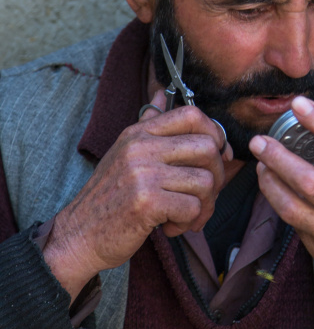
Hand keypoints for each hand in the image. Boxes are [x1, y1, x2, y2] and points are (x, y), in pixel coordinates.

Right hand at [44, 89, 231, 300]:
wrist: (79, 234)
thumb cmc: (108, 197)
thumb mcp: (123, 152)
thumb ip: (147, 124)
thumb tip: (160, 93)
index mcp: (138, 133)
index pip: (192, 115)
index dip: (216, 134)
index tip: (219, 155)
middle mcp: (140, 148)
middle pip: (207, 148)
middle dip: (218, 175)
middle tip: (205, 195)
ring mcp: (142, 173)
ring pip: (206, 182)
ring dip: (204, 206)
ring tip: (186, 216)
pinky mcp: (147, 202)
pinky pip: (193, 208)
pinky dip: (188, 223)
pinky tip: (170, 227)